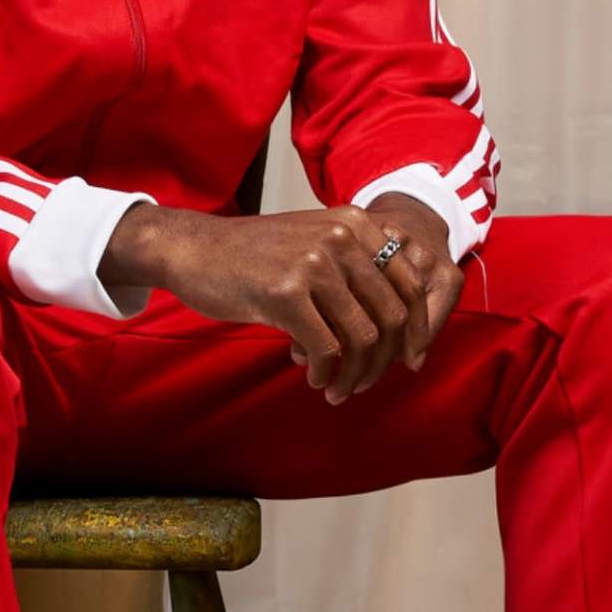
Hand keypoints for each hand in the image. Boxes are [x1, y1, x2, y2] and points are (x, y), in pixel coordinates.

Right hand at [103, 194, 461, 400]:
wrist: (194, 250)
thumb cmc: (255, 257)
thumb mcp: (314, 244)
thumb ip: (356, 271)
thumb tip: (400, 331)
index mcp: (356, 223)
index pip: (410, 284)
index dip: (417, 330)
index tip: (409, 361)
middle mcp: (342, 238)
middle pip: (392, 315)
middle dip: (384, 361)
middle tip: (365, 382)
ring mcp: (314, 263)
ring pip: (363, 338)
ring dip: (355, 374)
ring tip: (339, 388)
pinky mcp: (286, 293)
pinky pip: (326, 349)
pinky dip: (325, 372)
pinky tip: (314, 378)